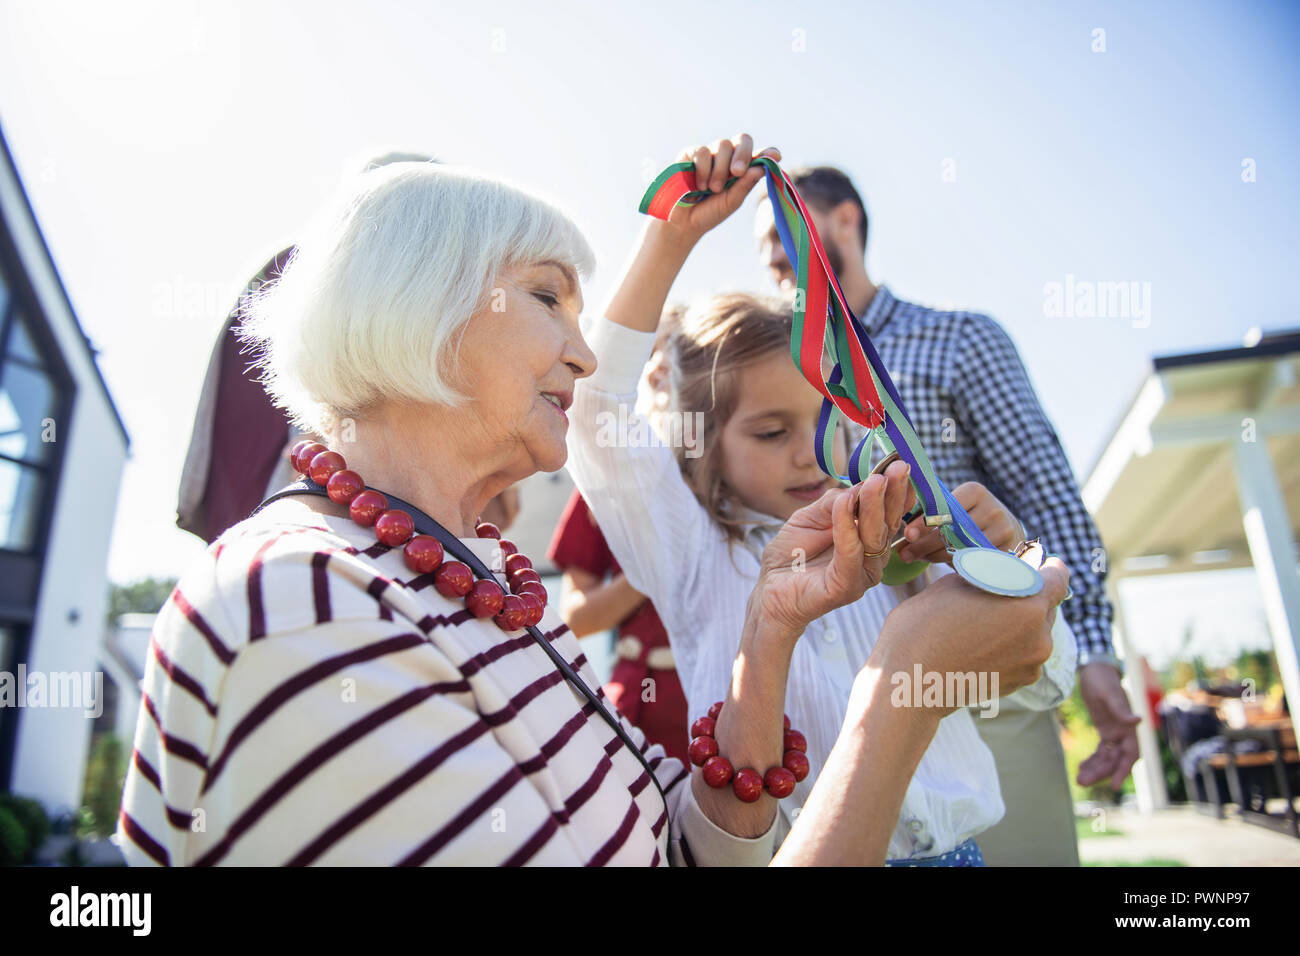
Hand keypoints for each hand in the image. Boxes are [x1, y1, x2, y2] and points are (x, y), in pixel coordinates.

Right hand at [657, 134, 781, 246]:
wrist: (682, 221)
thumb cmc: (709, 213)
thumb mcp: (732, 201)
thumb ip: (746, 184)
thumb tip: (762, 167)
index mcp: (742, 169)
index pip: (759, 155)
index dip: (768, 152)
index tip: (774, 156)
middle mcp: (728, 158)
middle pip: (742, 140)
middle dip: (742, 155)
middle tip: (737, 172)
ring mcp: (710, 154)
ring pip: (722, 145)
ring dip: (719, 169)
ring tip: (712, 189)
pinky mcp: (691, 153)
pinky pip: (702, 152)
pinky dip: (702, 170)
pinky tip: (699, 185)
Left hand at [754, 461, 914, 639]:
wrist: (770, 588)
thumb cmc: (792, 554)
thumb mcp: (810, 516)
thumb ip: (834, 502)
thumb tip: (858, 486)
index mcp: (869, 539)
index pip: (889, 512)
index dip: (897, 490)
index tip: (900, 464)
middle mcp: (872, 557)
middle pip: (888, 523)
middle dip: (893, 493)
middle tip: (898, 468)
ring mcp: (862, 574)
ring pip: (873, 537)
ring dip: (873, 506)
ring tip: (873, 482)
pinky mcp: (846, 587)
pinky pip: (850, 554)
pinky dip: (847, 527)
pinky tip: (845, 505)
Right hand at [863, 557, 1071, 715]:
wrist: (909, 683)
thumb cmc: (924, 626)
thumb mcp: (955, 583)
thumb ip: (989, 573)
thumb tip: (1005, 568)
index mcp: (1028, 605)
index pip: (1058, 578)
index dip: (1048, 566)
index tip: (1037, 563)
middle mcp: (1040, 637)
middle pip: (1046, 605)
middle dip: (1028, 595)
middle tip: (998, 591)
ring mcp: (1032, 664)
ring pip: (1036, 630)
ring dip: (1019, 621)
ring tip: (983, 621)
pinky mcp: (1021, 682)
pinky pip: (1026, 653)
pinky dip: (1011, 644)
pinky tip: (979, 643)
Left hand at [898, 481, 1024, 563]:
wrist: (1006, 531)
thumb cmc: (968, 518)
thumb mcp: (953, 507)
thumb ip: (929, 512)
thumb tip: (901, 530)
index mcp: (975, 491)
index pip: (946, 507)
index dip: (925, 522)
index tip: (907, 534)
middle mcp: (992, 509)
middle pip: (951, 531)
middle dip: (924, 544)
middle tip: (904, 554)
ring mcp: (1003, 531)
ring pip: (960, 549)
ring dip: (934, 555)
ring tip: (917, 557)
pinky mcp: (1007, 551)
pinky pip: (973, 561)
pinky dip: (951, 563)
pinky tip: (938, 562)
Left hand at [1076, 662, 1141, 789]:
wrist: (1095, 669)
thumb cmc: (1102, 679)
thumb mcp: (1108, 693)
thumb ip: (1120, 708)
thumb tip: (1138, 721)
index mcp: (1128, 726)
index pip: (1130, 754)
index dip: (1123, 770)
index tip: (1113, 785)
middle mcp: (1124, 732)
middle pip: (1115, 759)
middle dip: (1101, 772)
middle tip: (1082, 782)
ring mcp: (1115, 732)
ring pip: (1107, 757)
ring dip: (1095, 769)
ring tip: (1079, 779)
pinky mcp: (1105, 730)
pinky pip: (1101, 750)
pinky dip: (1093, 759)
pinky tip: (1081, 767)